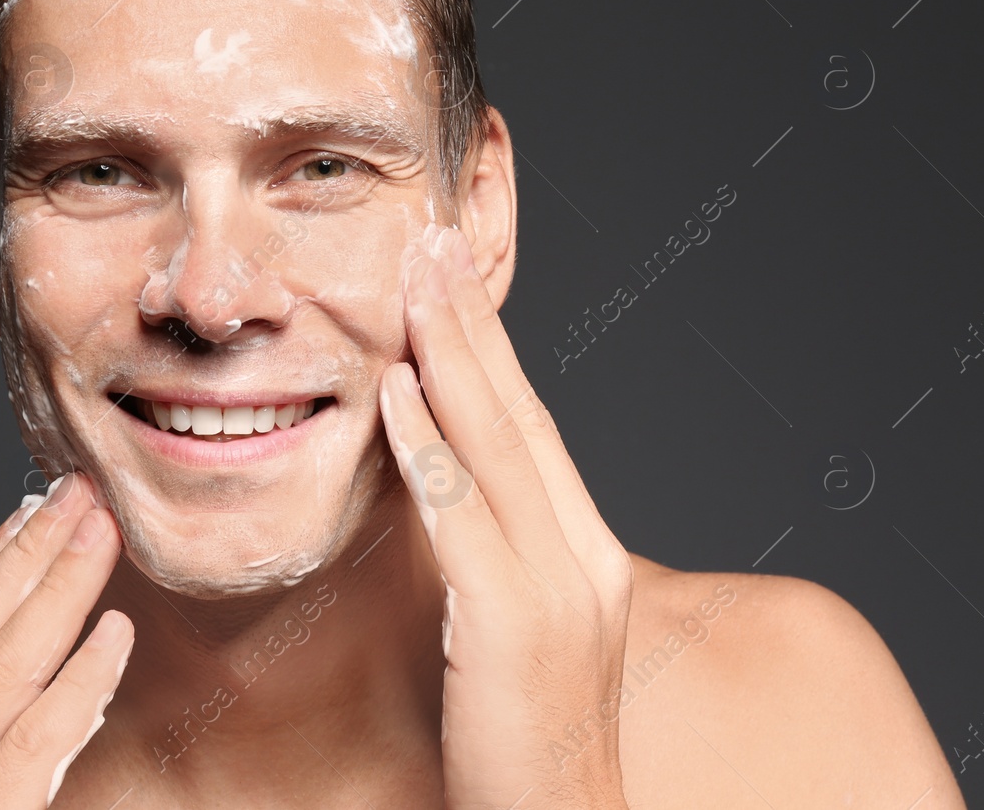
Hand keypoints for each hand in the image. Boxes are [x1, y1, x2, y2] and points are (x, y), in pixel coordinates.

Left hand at [378, 225, 632, 809]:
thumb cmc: (523, 741)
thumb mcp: (515, 634)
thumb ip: (490, 558)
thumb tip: (437, 489)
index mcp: (588, 554)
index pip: (533, 427)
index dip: (489, 350)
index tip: (450, 283)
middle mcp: (584, 556)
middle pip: (520, 414)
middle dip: (471, 322)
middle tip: (432, 241)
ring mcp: (557, 586)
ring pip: (497, 445)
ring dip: (448, 354)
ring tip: (411, 280)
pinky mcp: (513, 622)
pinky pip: (462, 515)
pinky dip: (429, 445)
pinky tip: (395, 391)